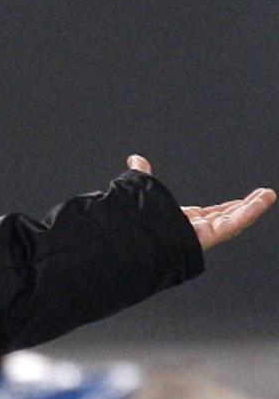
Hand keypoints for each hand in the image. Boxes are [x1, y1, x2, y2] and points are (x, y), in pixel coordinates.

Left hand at [127, 155, 275, 252]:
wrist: (132, 239)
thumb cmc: (136, 220)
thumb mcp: (144, 188)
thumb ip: (141, 173)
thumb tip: (135, 159)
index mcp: (181, 220)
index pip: (209, 214)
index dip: (225, 207)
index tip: (239, 201)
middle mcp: (193, 229)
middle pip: (225, 217)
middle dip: (245, 207)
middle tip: (262, 196)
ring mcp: (202, 234)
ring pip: (234, 220)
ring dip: (253, 207)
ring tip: (268, 195)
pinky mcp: (209, 236)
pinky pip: (234, 224)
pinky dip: (250, 212)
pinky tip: (263, 200)